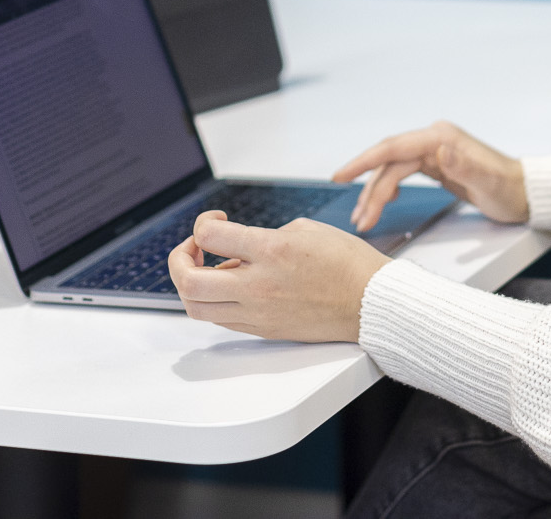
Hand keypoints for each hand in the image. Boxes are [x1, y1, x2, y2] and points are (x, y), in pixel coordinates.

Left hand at [168, 210, 389, 341]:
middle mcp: (259, 285)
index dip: (203, 223)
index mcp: (272, 250)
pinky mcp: (264, 330)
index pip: (208, 237)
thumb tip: (236, 249)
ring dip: (191, 285)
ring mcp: (259, 312)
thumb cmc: (347, 263)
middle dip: (179, 260)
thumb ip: (263, 235)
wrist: (371, 303)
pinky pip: (220, 320)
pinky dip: (213, 301)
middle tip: (193, 249)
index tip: (217, 220)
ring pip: (197, 308)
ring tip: (205, 270)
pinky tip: (229, 286)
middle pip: (188, 281)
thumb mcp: (304, 229)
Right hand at [334, 121, 527, 231]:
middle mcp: (434, 141)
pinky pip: (402, 175)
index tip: (341, 175)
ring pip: (393, 171)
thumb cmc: (509, 189)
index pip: (392, 148)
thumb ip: (466, 166)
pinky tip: (382, 202)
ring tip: (363, 218)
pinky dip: (388, 189)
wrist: (525, 193)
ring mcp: (434, 152)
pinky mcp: (436, 165)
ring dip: (375, 194)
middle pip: (389, 164)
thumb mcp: (489, 182)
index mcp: (440, 138)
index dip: (363, 161)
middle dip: (369, 191)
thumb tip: (442, 151)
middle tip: (358, 219)